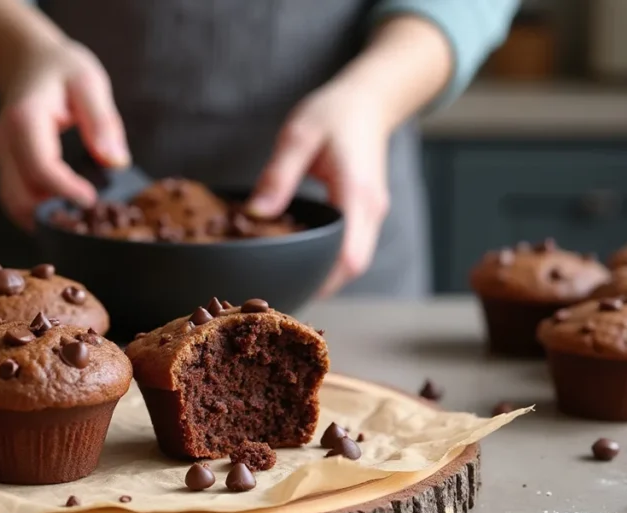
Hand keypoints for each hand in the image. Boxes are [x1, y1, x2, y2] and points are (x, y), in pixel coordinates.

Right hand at [0, 40, 130, 229]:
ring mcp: (1, 156)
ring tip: (77, 221)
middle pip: (20, 195)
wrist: (27, 61)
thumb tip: (115, 162)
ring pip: (13, 203)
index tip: (92, 200)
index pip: (39, 166)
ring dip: (43, 217)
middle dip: (53, 212)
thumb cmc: (61, 69)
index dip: (65, 190)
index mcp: (25, 118)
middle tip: (88, 219)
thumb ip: (102, 121)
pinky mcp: (4, 165)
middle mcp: (5, 141)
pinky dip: (36, 211)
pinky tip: (62, 212)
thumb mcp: (89, 83)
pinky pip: (14, 198)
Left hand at [247, 83, 390, 298]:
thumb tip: (254, 214)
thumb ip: (277, 176)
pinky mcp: (366, 213)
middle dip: (321, 285)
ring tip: (288, 285)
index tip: (293, 292)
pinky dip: (331, 261)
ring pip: (354, 260)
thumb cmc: (333, 113)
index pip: (350, 254)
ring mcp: (371, 213)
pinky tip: (302, 262)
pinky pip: (352, 247)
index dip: (325, 280)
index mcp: (355, 193)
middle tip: (279, 296)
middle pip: (353, 266)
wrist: (369, 100)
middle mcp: (370, 209)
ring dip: (327, 276)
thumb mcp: (298, 136)